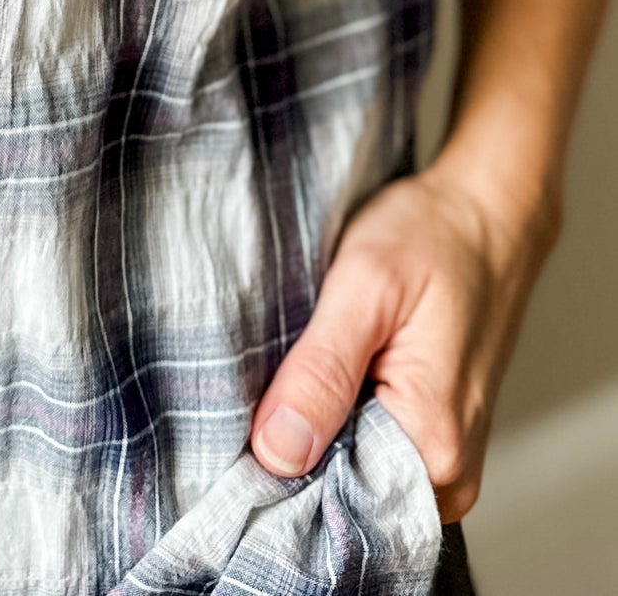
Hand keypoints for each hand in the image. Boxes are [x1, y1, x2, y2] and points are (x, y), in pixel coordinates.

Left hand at [248, 156, 558, 521]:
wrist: (484, 214)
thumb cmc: (432, 238)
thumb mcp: (366, 288)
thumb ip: (322, 373)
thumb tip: (277, 452)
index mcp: (433, 446)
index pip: (331, 504)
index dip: (273, 471)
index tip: (233, 427)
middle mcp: (444, 474)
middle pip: (337, 495)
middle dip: (288, 449)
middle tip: (256, 385)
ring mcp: (439, 461)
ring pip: (347, 474)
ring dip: (309, 432)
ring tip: (290, 374)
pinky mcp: (428, 440)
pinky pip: (365, 453)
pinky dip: (331, 422)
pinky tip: (316, 380)